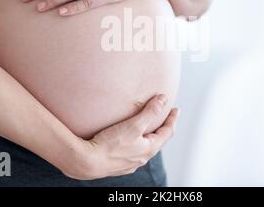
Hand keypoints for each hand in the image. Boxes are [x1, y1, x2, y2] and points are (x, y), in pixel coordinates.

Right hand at [64, 94, 178, 179]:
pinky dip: (137, 142)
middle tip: (165, 116)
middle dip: (162, 127)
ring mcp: (130, 163)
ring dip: (149, 135)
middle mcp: (142, 158)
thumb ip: (150, 111)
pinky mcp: (118, 164)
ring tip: (148, 127)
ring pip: (145, 147)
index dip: (172, 119)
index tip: (176, 109)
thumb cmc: (110, 144)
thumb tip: (163, 99)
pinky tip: (129, 139)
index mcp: (149, 149)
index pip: (167, 132)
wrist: (87, 162)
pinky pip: (133, 151)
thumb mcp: (133, 124)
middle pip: (158, 140)